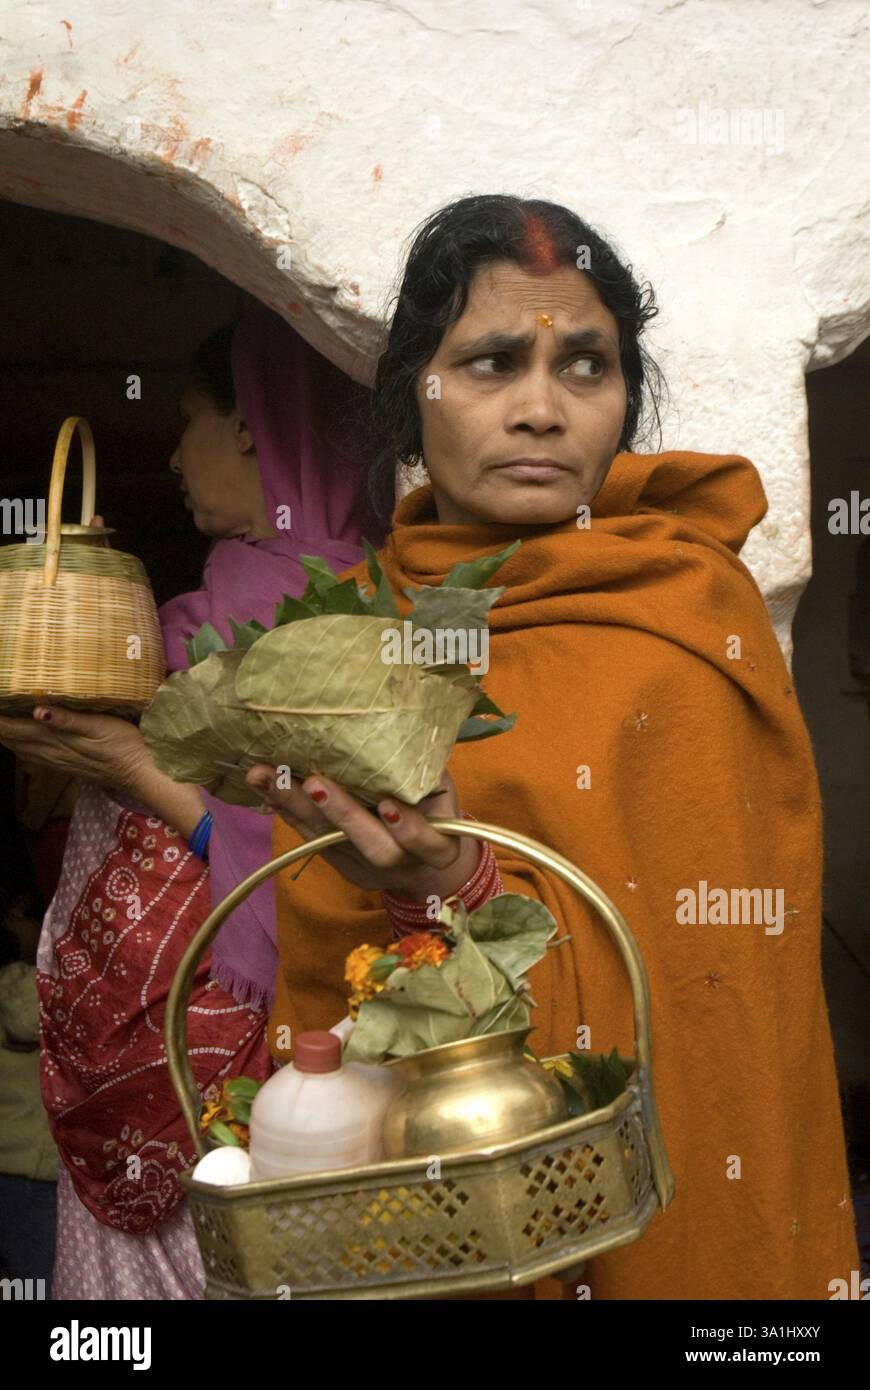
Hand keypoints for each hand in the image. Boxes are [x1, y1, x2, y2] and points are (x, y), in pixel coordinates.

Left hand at [0, 706, 150, 793]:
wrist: (140, 773)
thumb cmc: (124, 744)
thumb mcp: (99, 726)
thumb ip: (68, 720)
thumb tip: (36, 712)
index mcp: (55, 740)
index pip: (14, 730)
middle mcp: (50, 753)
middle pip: (12, 740)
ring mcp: (57, 762)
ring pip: (20, 750)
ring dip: (7, 735)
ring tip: (2, 719)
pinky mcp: (65, 766)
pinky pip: (33, 756)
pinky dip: (20, 744)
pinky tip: (21, 740)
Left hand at [245, 765, 479, 901]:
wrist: (420, 857)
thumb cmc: (432, 807)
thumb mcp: (441, 788)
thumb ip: (423, 772)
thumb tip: (398, 727)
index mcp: (439, 847)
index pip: (428, 844)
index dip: (410, 829)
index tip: (388, 806)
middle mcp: (401, 863)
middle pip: (373, 848)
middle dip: (342, 814)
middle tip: (313, 783)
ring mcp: (364, 868)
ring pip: (330, 842)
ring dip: (295, 807)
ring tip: (265, 775)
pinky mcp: (336, 863)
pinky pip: (308, 836)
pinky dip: (285, 808)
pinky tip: (263, 783)